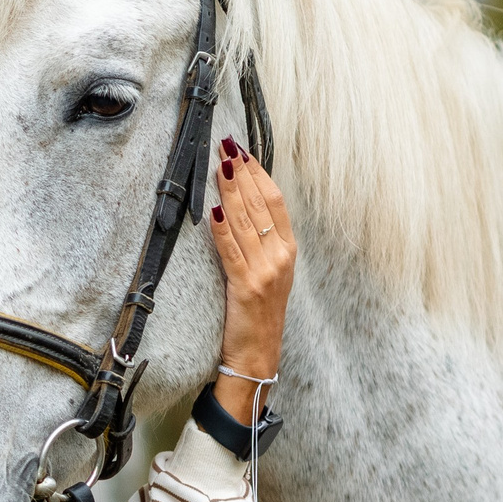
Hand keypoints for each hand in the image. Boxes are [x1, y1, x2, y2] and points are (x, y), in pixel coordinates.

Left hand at [209, 137, 294, 424]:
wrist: (259, 355)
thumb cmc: (260, 313)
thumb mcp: (269, 272)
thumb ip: (259, 241)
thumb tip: (238, 206)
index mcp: (288, 250)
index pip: (275, 202)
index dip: (259, 174)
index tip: (243, 151)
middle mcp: (280, 256)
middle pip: (260, 205)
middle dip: (242, 173)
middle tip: (226, 146)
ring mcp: (265, 271)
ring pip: (245, 222)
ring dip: (230, 191)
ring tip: (218, 166)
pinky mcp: (245, 286)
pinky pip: (231, 252)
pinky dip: (222, 230)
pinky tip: (214, 210)